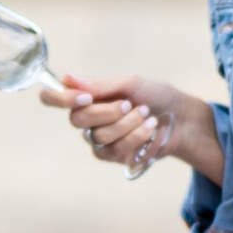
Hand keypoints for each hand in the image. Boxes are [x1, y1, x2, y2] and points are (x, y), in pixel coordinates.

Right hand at [37, 70, 223, 188]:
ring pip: (98, 135)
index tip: (84, 97)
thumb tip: (67, 78)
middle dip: (106, 111)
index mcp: (85, 95)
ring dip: (127, 123)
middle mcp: (86, 117)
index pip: (52, 98)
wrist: (180, 117)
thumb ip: (99, 84)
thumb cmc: (154, 95)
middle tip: (128, 103)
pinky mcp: (112, 155)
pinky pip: (114, 149)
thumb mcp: (129, 82)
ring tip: (146, 114)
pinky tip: (149, 128)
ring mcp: (97, 138)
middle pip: (76, 119)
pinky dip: (135, 136)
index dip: (60, 99)